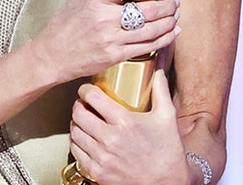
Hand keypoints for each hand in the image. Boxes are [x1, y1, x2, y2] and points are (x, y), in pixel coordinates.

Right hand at [27, 0, 180, 82]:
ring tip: (175, 14)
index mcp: (94, 0)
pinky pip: (147, 47)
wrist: (52, 56)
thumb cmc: (64, 25)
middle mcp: (104, 19)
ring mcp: (111, 39)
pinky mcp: (116, 56)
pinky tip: (172, 32)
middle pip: (145, 10)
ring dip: (169, 21)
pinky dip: (165, 39)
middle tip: (174, 0)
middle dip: (167, 4)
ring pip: (151, 30)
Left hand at [68, 70, 190, 184]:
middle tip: (83, 104)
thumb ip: (160, 90)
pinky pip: (76, 152)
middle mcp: (110, 139)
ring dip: (76, 124)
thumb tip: (158, 69)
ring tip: (83, 120)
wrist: (166, 183)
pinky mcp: (97, 172)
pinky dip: (77, 143)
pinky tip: (85, 139)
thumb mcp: (167, 117)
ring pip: (74, 132)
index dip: (85, 90)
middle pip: (78, 114)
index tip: (86, 89)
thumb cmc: (168, 151)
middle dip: (78, 105)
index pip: (93, 97)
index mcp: (125, 122)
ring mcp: (102, 157)